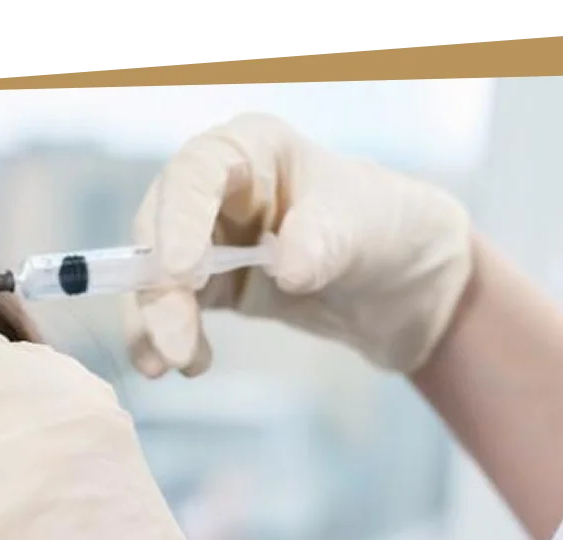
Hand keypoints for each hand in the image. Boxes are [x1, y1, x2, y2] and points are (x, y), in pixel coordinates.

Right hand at [126, 112, 474, 377]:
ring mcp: (209, 241)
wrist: (408, 285)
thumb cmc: (390, 227)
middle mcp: (219, 191)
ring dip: (154, 322)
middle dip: (160, 289)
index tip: (177, 271)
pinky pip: (173, 312)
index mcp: (253, 151)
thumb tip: (286, 269)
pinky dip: (166, 341)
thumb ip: (325, 240)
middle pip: (160, 230)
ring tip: (176, 364)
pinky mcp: (211, 289)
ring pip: (155, 276)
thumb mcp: (367, 225)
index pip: (196, 173)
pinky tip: (189, 366)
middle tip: (173, 342)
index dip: (177, 219)